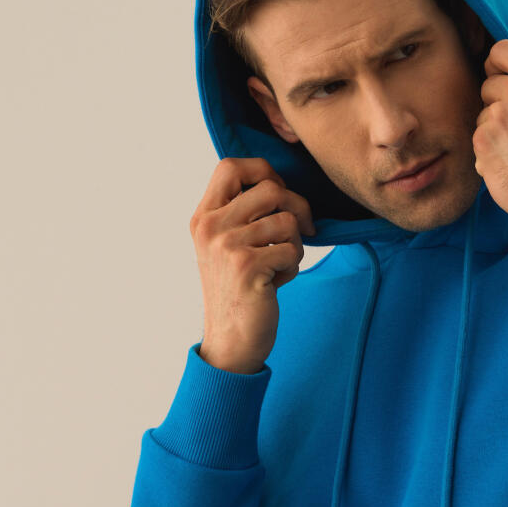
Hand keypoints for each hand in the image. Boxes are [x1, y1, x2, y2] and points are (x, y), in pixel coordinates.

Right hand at [189, 157, 315, 371]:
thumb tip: (279, 184)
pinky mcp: (248, 266)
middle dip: (298, 208)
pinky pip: (292, 249)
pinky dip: (293, 267)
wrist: (231, 340)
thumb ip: (241, 214)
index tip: (279, 194)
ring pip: (287, 221)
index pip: (231, 166)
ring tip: (279, 265)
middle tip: (303, 230)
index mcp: (203, 217)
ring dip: (295, 244)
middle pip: (271, 188)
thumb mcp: (226, 246)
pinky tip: (276, 283)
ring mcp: (227, 245)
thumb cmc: (238, 291)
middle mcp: (210, 226)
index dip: (264, 171)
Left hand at [471, 39, 507, 228]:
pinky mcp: (484, 138)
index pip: (501, 50)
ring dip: (492, 132)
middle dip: (496, 105)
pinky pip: (476, 139)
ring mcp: (501, 112)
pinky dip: (487, 154)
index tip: (503, 85)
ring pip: (481, 114)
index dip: (497, 69)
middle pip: (488, 84)